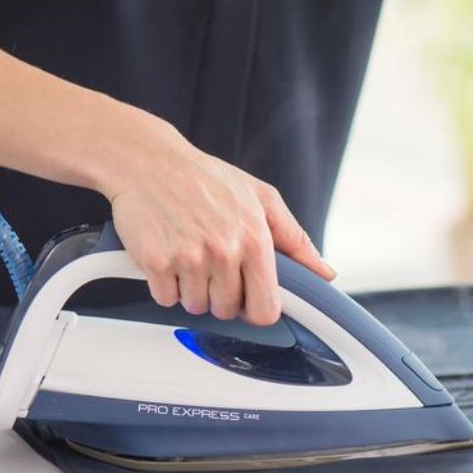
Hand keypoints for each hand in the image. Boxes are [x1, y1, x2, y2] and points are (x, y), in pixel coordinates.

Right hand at [96, 101, 334, 324]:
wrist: (149, 161)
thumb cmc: (205, 178)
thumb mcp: (261, 197)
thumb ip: (294, 239)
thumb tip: (323, 272)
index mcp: (255, 239)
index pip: (266, 310)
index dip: (255, 308)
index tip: (246, 295)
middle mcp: (224, 250)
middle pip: (226, 310)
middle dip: (219, 295)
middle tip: (210, 263)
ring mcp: (189, 258)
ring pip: (195, 306)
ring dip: (190, 289)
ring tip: (188, 254)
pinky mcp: (156, 262)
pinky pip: (165, 298)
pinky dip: (164, 283)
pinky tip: (167, 254)